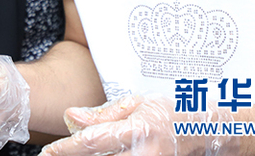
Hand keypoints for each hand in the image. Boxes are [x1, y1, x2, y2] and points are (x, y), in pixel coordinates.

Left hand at [42, 95, 238, 155]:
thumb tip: (71, 116)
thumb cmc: (172, 114)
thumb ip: (103, 113)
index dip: (66, 148)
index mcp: (138, 130)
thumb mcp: (137, 103)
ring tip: (72, 154)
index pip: (93, 142)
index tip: (48, 151)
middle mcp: (145, 153)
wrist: (206, 132)